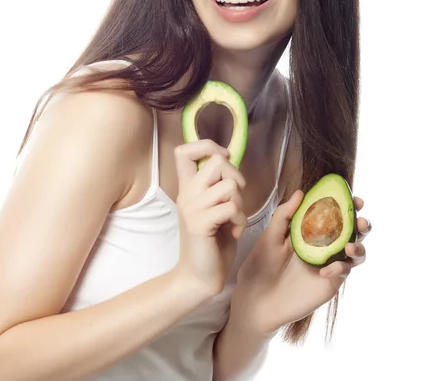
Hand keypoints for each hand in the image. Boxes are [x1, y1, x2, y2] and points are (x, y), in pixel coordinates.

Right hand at [173, 140, 247, 299]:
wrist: (198, 278)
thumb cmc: (211, 244)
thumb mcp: (214, 208)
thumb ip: (217, 187)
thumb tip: (228, 161)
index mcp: (187, 188)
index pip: (183, 151)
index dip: (206, 145)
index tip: (222, 157)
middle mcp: (186, 194)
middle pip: (216, 162)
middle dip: (236, 177)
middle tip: (235, 199)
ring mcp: (191, 208)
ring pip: (229, 185)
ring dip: (240, 204)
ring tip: (233, 220)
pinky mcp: (199, 223)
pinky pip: (232, 208)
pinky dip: (240, 221)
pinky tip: (232, 232)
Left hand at [232, 189, 370, 334]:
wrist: (256, 299)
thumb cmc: (259, 266)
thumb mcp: (269, 237)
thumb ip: (284, 215)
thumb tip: (301, 192)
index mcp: (309, 230)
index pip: (333, 214)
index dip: (347, 205)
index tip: (353, 198)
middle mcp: (323, 245)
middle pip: (352, 231)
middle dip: (362, 223)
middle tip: (360, 221)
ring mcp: (329, 263)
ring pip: (356, 252)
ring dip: (359, 246)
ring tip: (349, 247)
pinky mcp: (330, 282)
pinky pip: (345, 271)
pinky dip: (341, 267)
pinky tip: (325, 270)